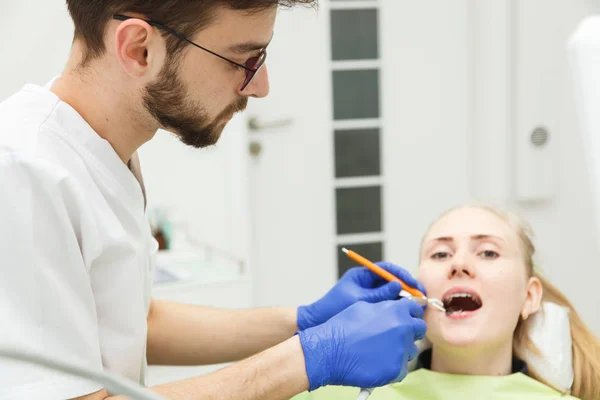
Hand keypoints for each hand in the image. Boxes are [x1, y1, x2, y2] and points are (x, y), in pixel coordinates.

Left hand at [297, 262, 425, 329]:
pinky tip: (404, 315)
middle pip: (391, 280)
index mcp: (361, 275)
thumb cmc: (333, 308)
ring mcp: (367, 294)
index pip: (385, 269)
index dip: (401, 274)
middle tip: (420, 296)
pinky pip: (386, 304)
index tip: (412, 284)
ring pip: (390, 293)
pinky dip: (395, 307)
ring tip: (416, 306)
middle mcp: (366, 282)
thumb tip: (398, 286)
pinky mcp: (368, 306)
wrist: (318, 322)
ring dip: (403, 299)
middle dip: (406, 287)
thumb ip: (378, 294)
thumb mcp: (358, 299)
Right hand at [297, 299, 426, 390]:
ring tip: (379, 351)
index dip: (411, 313)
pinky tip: (376, 363)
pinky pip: (403, 368)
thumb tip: (399, 307)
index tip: (408, 317)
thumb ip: (386, 307)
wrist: (330, 350)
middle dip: (410, 331)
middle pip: (419, 328)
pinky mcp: (397, 369)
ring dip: (400, 350)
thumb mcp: (364, 307)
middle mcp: (403, 328)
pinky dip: (392, 366)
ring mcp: (402, 350)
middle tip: (395, 336)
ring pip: (411, 349)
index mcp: (396, 310)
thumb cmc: (343, 327)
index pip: (416, 308)